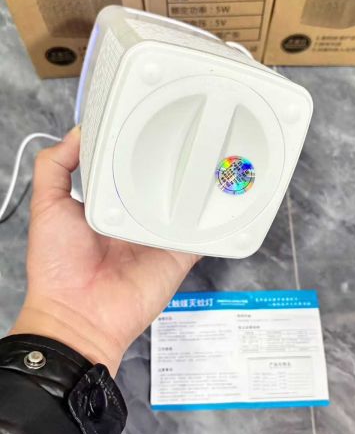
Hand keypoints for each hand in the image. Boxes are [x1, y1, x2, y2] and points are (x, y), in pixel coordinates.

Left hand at [10, 127, 198, 374]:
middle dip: (174, 162)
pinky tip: (226, 194)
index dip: (137, 147)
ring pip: (186, 205)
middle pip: (162, 185)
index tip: (150, 118)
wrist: (78, 315)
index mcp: (109, 207)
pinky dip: (217, 219)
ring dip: (200, 186)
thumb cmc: (57, 266)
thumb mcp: (48, 206)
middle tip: (189, 131)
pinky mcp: (179, 255)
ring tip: (215, 153)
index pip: (128, 169)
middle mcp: (136, 220)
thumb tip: (77, 132)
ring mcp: (160, 238)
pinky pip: (203, 236)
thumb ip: (56, 167)